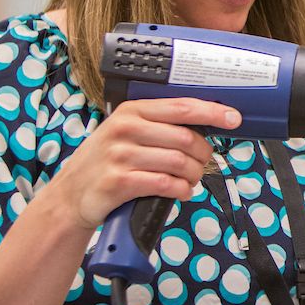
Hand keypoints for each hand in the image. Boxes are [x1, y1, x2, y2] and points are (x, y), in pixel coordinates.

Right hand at [43, 98, 241, 229]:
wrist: (70, 196)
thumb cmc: (105, 162)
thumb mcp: (126, 133)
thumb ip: (159, 125)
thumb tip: (204, 123)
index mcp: (132, 111)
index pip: (182, 107)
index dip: (213, 112)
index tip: (234, 118)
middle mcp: (125, 129)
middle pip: (185, 138)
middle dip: (202, 154)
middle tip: (200, 163)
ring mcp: (120, 155)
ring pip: (179, 163)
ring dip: (193, 175)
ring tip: (189, 180)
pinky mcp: (119, 182)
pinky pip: (166, 184)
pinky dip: (182, 190)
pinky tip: (181, 192)